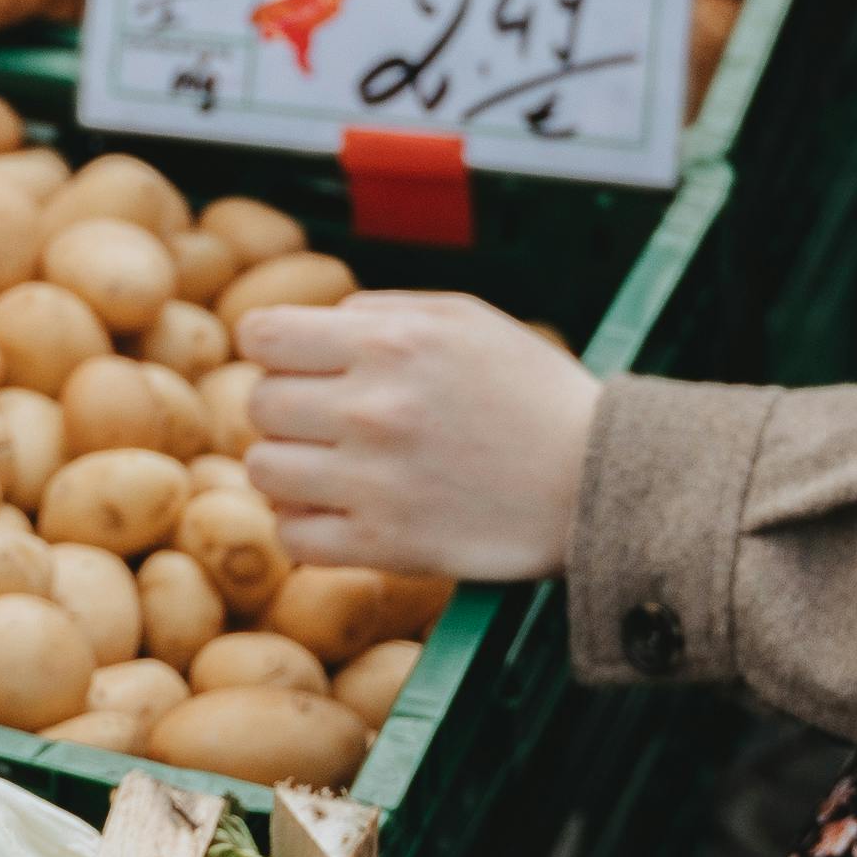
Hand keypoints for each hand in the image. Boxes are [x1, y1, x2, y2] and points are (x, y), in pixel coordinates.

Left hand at [239, 293, 599, 582]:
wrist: (598, 480)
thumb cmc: (533, 392)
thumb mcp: (466, 319)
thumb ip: (382, 312)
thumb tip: (314, 326)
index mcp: (390, 342)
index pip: (261, 335)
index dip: (273, 347)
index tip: (296, 364)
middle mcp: (372, 408)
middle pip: (258, 404)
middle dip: (287, 408)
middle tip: (329, 421)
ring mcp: (373, 481)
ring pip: (263, 470)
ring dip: (290, 469)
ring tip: (333, 469)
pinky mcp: (384, 545)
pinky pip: (292, 537)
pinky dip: (305, 526)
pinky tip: (342, 513)